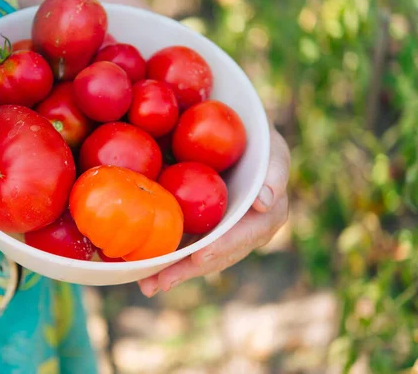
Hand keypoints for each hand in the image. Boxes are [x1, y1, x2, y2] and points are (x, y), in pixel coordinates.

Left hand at [138, 128, 290, 296]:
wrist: (235, 134)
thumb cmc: (258, 139)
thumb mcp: (271, 148)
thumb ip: (275, 170)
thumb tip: (265, 201)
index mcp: (267, 216)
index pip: (246, 236)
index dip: (223, 247)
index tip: (199, 257)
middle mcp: (245, 231)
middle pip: (218, 255)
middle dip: (190, 270)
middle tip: (164, 281)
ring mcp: (223, 232)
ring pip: (199, 256)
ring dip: (174, 272)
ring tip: (148, 285)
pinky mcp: (203, 228)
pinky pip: (185, 244)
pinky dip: (166, 258)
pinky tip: (143, 271)